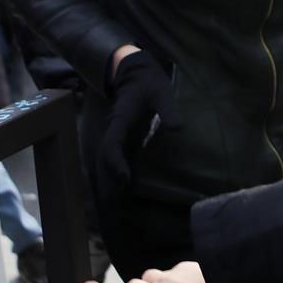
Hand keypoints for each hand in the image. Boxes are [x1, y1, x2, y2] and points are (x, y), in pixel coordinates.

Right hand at [99, 51, 180, 200]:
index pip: (112, 145)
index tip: (125, 180)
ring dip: (110, 184)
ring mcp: (116, 137)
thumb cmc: (149, 83)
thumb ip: (168, 109)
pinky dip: (116, 177)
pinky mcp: (123, 140)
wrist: (135, 73)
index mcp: (119, 121)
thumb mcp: (161, 92)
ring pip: (107, 164)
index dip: (116, 163)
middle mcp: (113, 132)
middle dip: (108, 183)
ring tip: (115, 209)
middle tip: (115, 208)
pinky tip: (124, 193)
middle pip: (105, 161)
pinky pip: (116, 161)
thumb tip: (177, 128)